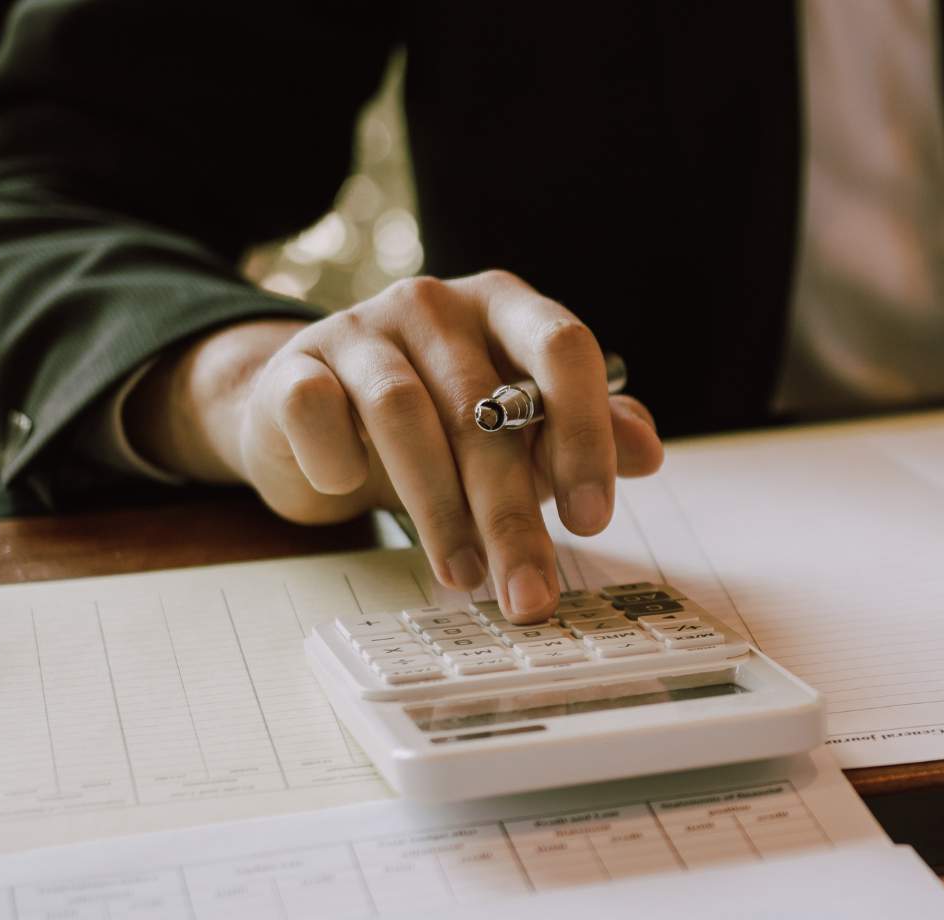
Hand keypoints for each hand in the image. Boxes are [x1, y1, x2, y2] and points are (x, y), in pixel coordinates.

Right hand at [129, 271, 664, 621]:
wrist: (316, 416)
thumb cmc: (440, 426)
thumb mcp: (522, 432)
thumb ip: (588, 436)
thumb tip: (648, 452)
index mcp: (506, 307)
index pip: (562, 347)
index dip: (584, 433)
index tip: (594, 521)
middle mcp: (436, 305)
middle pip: (483, 406)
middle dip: (512, 514)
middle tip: (529, 591)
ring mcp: (360, 328)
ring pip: (404, 414)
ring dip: (437, 509)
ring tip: (461, 577)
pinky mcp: (295, 367)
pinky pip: (317, 410)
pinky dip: (339, 461)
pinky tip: (350, 492)